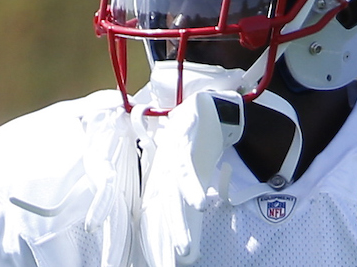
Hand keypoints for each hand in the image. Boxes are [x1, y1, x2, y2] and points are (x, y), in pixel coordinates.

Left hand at [135, 90, 243, 265]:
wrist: (204, 109)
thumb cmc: (194, 144)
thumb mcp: (191, 175)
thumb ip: (188, 201)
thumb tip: (191, 234)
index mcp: (160, 185)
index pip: (154, 221)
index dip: (153, 244)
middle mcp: (161, 176)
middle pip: (160, 215)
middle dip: (163, 242)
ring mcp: (170, 162)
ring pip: (172, 197)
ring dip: (178, 222)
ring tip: (184, 247)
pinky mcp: (182, 147)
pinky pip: (187, 172)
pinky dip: (193, 189)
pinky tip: (199, 206)